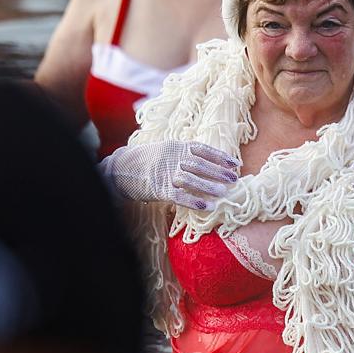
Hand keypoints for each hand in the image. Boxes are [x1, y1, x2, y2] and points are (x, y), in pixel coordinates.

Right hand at [102, 141, 239, 209]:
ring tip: (224, 193)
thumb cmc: (145, 162)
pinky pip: (179, 195)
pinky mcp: (158, 188)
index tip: (235, 163)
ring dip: (209, 186)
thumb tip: (209, 163)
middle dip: (219, 172)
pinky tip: (207, 206)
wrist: (118, 170)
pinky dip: (194, 201)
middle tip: (234, 179)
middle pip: (200, 164)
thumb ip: (184, 155)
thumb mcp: (165, 151)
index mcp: (175, 146)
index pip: (202, 149)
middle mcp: (172, 158)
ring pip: (191, 179)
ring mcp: (165, 173)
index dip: (220, 156)